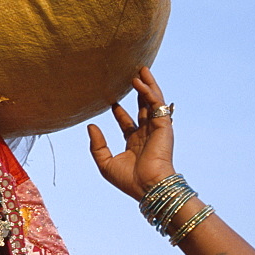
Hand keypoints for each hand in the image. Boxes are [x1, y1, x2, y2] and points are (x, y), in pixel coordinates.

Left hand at [87, 67, 175, 199]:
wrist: (148, 186)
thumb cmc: (129, 180)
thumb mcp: (105, 163)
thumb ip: (97, 145)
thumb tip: (90, 125)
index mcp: (134, 144)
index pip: (127, 123)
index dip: (119, 112)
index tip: (111, 101)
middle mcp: (146, 134)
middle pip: (142, 108)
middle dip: (137, 93)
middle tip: (130, 77)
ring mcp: (156, 129)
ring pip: (152, 102)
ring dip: (147, 85)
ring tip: (141, 69)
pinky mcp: (163, 125)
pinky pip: (156, 104)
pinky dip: (149, 91)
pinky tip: (139, 81)